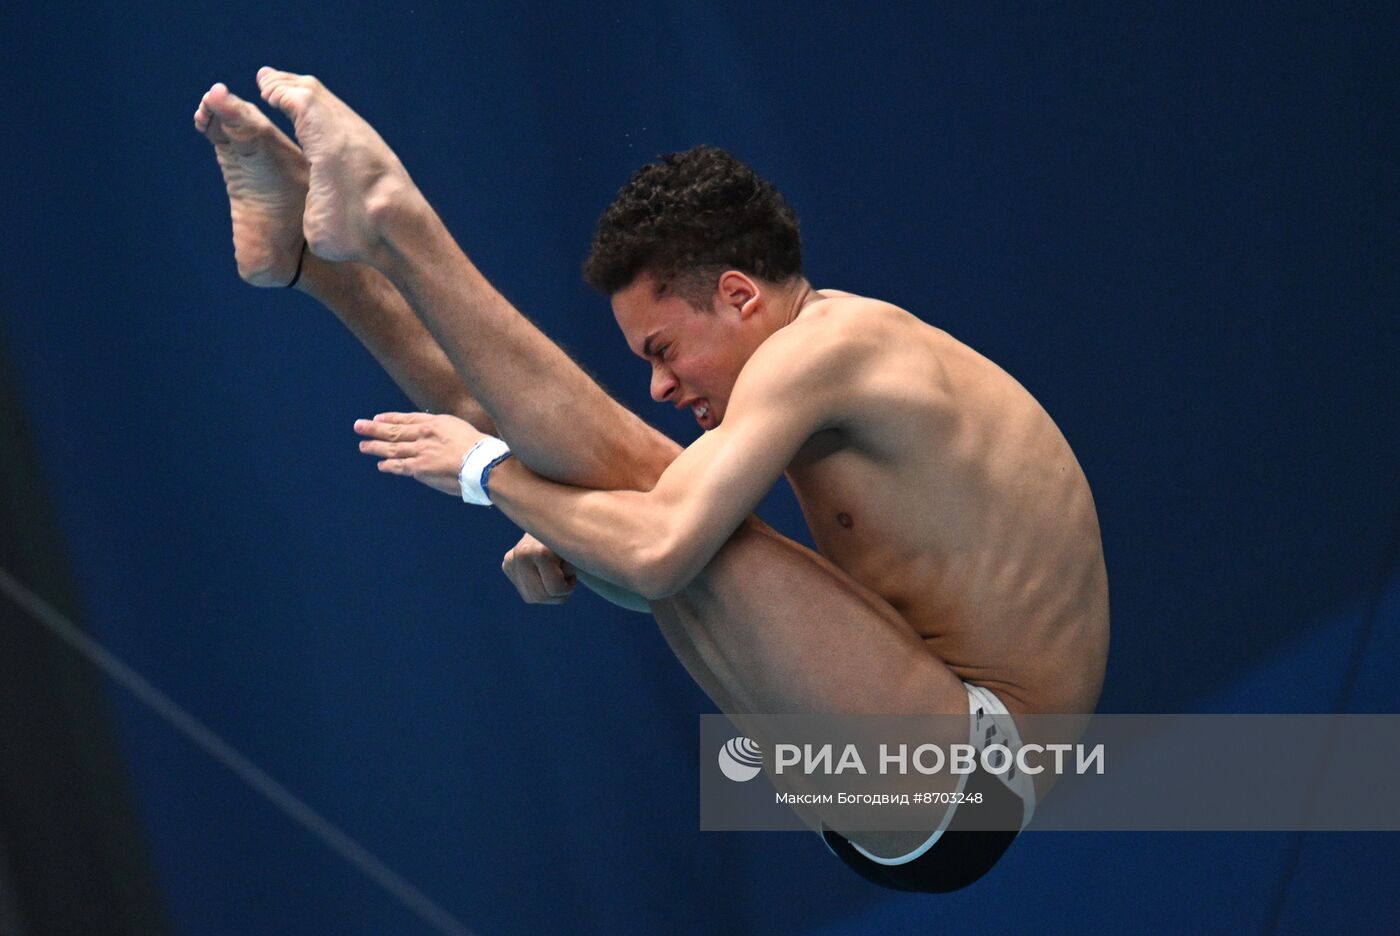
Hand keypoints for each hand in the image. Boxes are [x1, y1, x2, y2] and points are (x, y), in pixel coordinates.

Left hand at [354, 411, 488, 495]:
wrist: (483, 463)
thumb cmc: (481, 449)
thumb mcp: (463, 430)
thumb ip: (447, 432)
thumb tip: (440, 438)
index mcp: (436, 422)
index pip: (408, 418)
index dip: (391, 418)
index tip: (378, 418)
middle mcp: (425, 434)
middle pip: (394, 430)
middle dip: (374, 428)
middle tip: (358, 426)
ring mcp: (421, 450)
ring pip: (392, 448)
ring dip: (375, 447)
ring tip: (363, 446)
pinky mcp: (420, 468)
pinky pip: (400, 466)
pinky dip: (389, 465)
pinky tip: (381, 465)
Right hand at [501, 533, 577, 604]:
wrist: (558, 522)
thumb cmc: (575, 540)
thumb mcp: (578, 554)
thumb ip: (573, 567)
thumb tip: (567, 577)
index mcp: (539, 551)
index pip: (555, 589)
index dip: (568, 586)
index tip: (573, 574)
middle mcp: (520, 554)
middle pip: (540, 597)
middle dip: (558, 593)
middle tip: (566, 578)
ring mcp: (510, 559)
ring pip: (532, 598)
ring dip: (549, 592)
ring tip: (556, 574)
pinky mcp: (507, 564)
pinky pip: (526, 592)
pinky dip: (540, 588)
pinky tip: (545, 573)